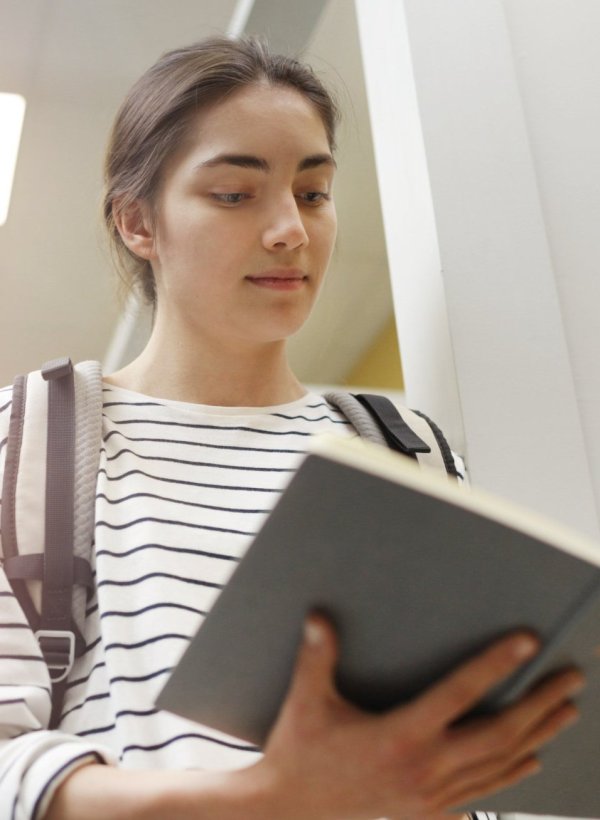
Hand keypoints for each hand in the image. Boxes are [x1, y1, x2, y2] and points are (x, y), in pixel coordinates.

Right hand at [256, 614, 582, 819]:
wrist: (289, 812)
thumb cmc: (298, 752)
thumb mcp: (306, 701)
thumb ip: (316, 656)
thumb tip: (318, 615)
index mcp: (400, 736)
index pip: (460, 692)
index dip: (495, 663)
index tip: (528, 641)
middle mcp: (424, 768)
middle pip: (498, 733)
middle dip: (540, 704)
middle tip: (571, 678)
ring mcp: (430, 796)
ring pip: (499, 765)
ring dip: (538, 736)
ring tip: (566, 712)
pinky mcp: (428, 812)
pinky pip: (483, 793)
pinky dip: (513, 773)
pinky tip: (532, 760)